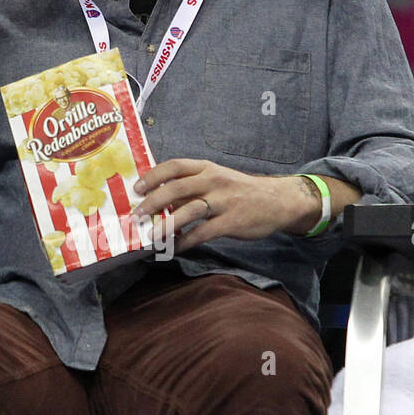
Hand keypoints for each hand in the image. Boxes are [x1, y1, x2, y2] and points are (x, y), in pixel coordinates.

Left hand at [131, 160, 313, 252]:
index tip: (136, 188)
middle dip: (152, 202)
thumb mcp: (216, 180)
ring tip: (151, 236)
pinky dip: (185, 242)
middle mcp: (214, 181)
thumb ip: (191, 188)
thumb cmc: (239, 191)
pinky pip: (203, 233)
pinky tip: (175, 248)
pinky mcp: (231, 222)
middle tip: (136, 216)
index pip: (174, 166)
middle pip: (176, 189)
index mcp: (207, 168)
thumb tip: (158, 200)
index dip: (152, 176)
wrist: (277, 201)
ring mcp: (223, 202)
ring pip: (188, 211)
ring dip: (166, 224)